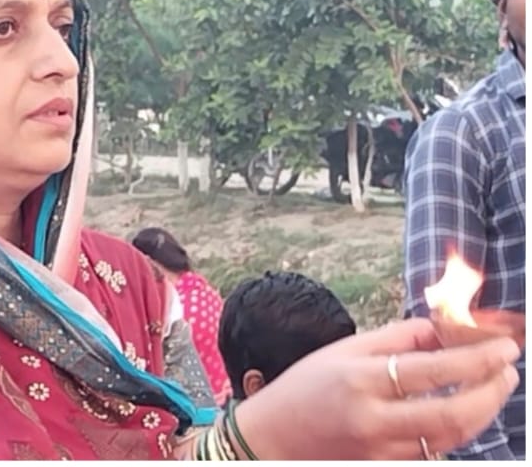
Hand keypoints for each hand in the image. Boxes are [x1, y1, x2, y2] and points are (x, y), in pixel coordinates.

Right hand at [232, 317, 519, 461]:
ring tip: (497, 388)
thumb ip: (394, 339)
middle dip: (490, 391)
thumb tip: (439, 328)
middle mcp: (373, 419)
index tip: (505, 347)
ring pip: (448, 438)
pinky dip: (455, 432)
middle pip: (450, 413)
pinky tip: (467, 412)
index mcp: (360, 379)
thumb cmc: (305, 387)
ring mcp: (381, 452)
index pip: (432, 369)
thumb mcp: (343, 349)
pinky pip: (432, 453)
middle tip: (510, 370)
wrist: (272, 439)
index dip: (476, 359)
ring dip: (481, 413)